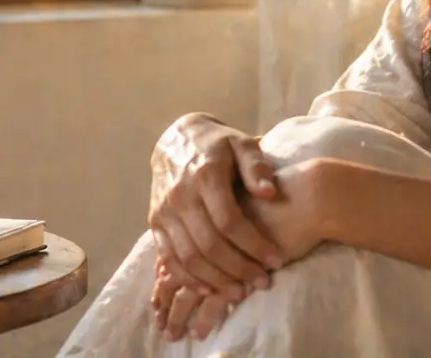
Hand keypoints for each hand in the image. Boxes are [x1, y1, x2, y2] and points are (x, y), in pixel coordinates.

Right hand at [151, 159, 337, 341]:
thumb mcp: (242, 144)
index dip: (253, 245)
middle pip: (209, 245)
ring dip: (215, 281)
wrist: (177, 138)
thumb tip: (269, 193)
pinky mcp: (154, 223)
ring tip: (240, 293)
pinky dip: (189, 279)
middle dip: (238, 269)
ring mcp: (163, 211)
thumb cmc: (218, 144)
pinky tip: (211, 289)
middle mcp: (179, 195)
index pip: (229, 221)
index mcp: (204, 174)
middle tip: (261, 282)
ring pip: (188, 258)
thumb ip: (257, 166)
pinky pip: (169, 259)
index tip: (276, 260)